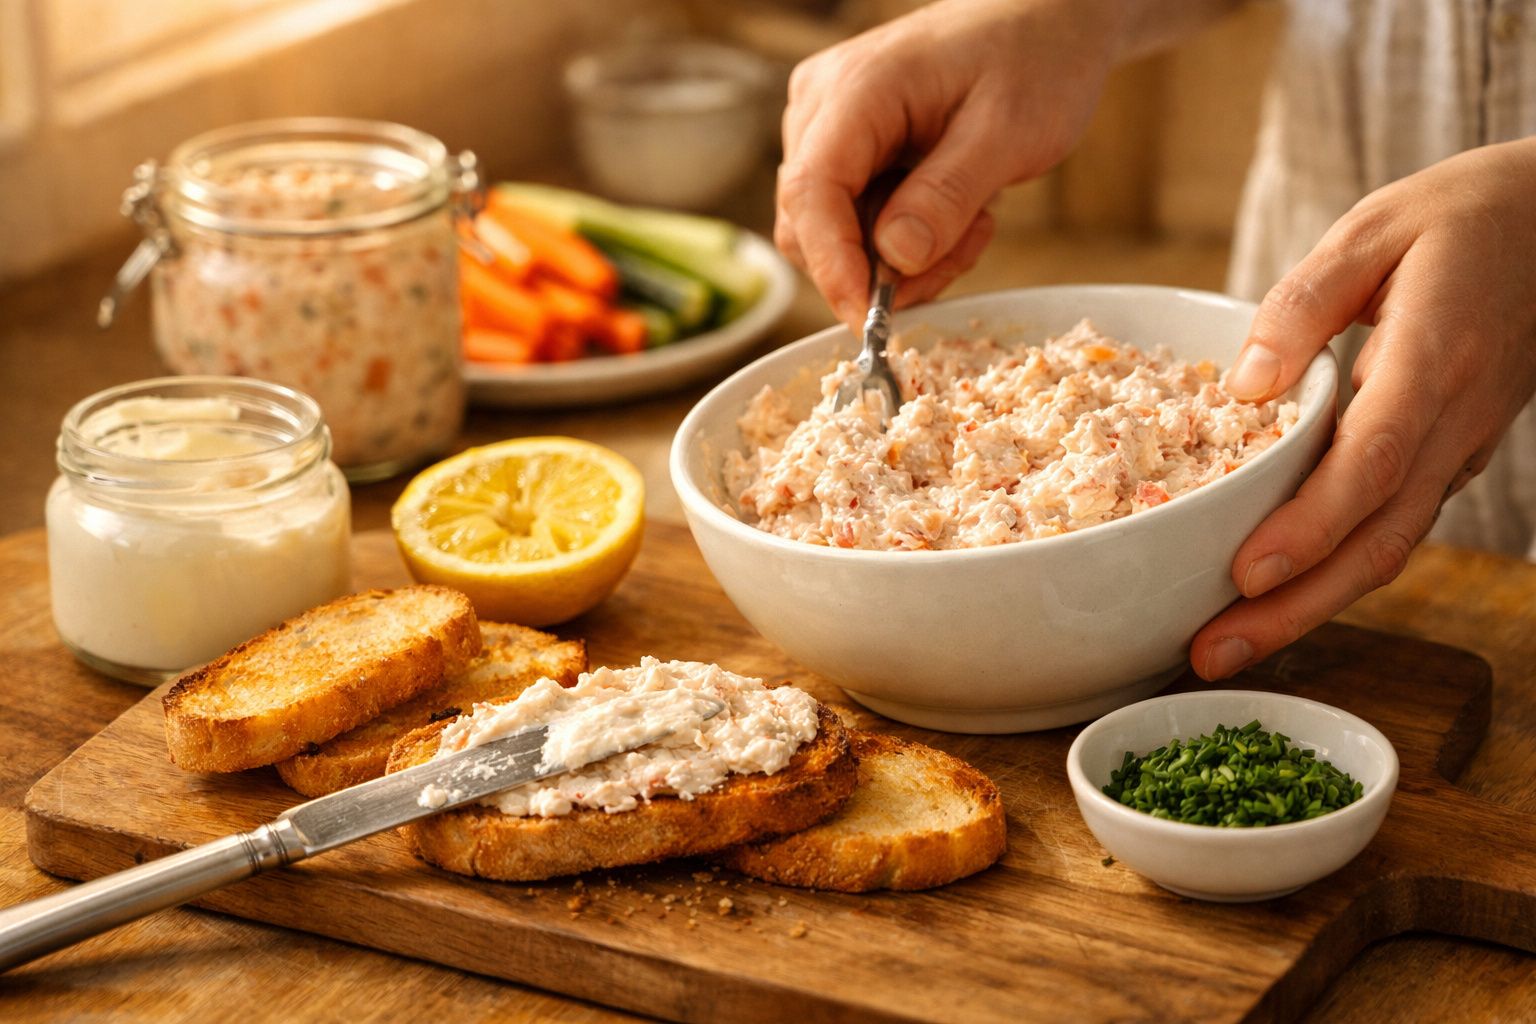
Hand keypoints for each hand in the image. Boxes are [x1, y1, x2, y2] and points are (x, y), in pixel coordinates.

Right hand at [775, 0, 1120, 328]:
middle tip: (960, 254)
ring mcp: (827, 125)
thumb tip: (893, 259)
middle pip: (810, 223)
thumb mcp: (1008, 133)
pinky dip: (904, 238)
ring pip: (832, 231)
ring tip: (972, 221)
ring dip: (901, 255)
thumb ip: (947, 196)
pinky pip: (854, 218)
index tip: (868, 320)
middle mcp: (822, 105)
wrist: (1045, 21)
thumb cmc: (1034, 59)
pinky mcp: (846, 146)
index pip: (811, 192)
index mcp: (857, 89)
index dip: (833, 265)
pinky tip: (957, 212)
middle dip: (879, 266)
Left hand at [1192, 137, 1535, 678]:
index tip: (1246, 573)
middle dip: (1294, 609)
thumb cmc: (1458, 218)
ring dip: (1309, 608)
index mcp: (1434, 359)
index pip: (1372, 461)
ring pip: (1389, 549)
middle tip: (1208, 655)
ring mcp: (1460, 449)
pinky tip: (1274, 599)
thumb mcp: (1373, 229)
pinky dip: (1335, 575)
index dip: (1311, 525)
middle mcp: (1454, 422)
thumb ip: (1303, 303)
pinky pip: (1393, 529)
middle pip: (1378, 539)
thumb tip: (1244, 385)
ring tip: (1224, 649)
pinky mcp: (1450, 459)